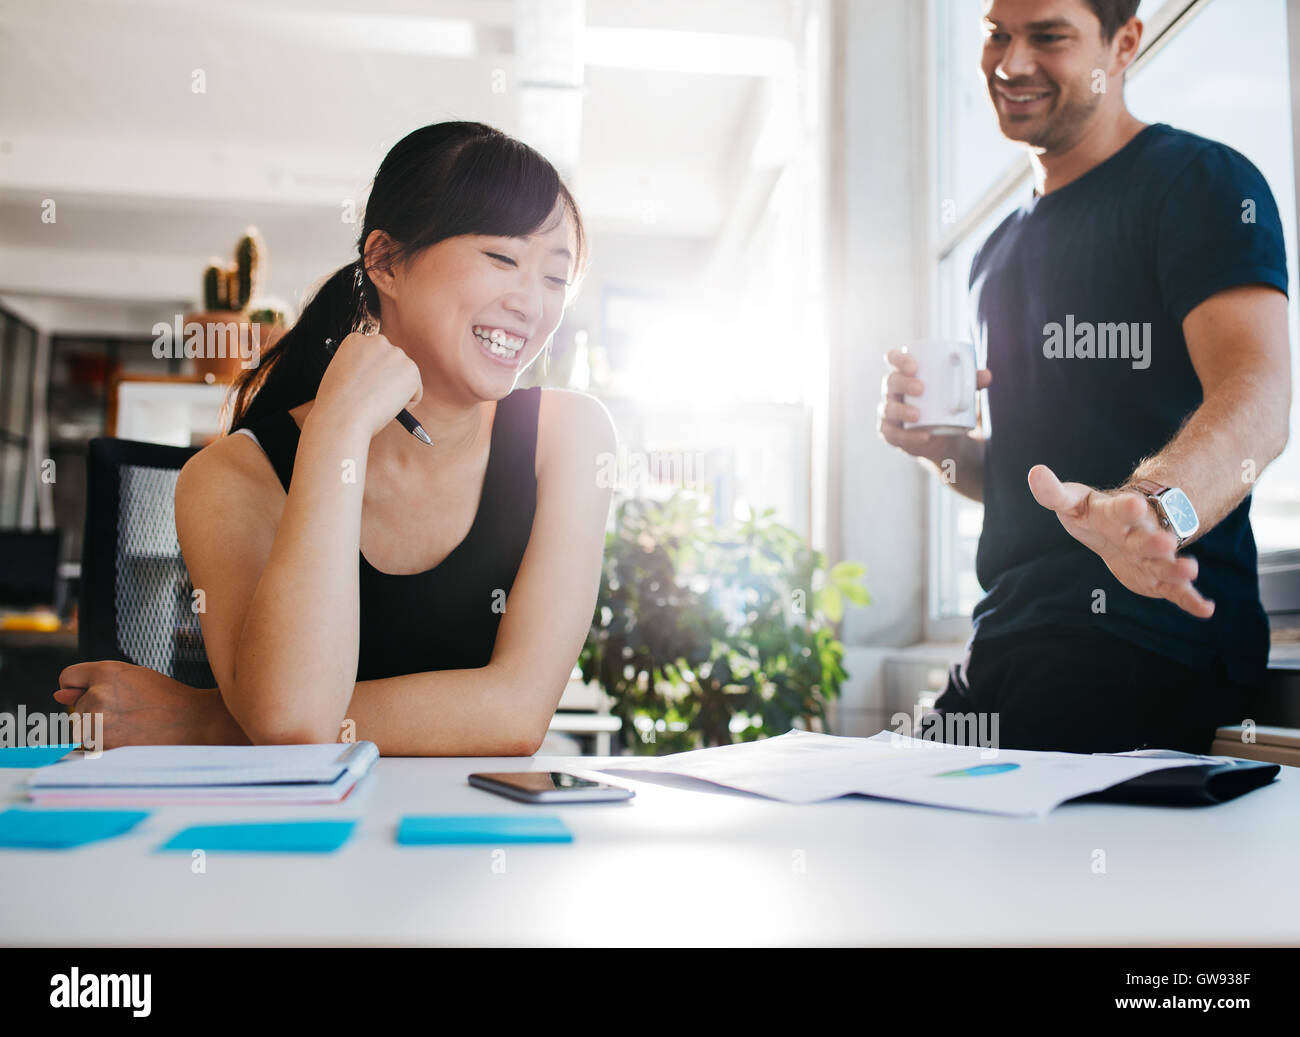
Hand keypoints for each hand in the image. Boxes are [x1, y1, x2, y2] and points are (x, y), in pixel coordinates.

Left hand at [53, 660, 243, 748]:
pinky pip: (92, 746)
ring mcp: (99, 722)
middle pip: (77, 708)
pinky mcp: (103, 745)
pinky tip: (131, 738)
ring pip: (83, 729)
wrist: (193, 722)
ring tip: (132, 725)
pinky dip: (107, 745)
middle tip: (130, 711)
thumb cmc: (165, 698)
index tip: (87, 693)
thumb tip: (57, 696)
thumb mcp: (132, 679)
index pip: (67, 677)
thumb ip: (92, 684)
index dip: (75, 686)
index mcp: (106, 672)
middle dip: (95, 711)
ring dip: (100, 730)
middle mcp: (98, 694)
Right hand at [311, 330, 422, 439]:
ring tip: (378, 404)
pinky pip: (415, 392)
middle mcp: (377, 341)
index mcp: (355, 340)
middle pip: (391, 362)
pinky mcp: (411, 370)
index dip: (370, 375)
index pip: (373, 354)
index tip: (367, 387)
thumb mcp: (339, 376)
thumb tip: (374, 380)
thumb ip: (357, 370)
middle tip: (377, 399)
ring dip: (396, 392)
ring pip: (403, 378)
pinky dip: (407, 404)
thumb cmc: (335, 405)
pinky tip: (388, 408)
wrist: (342, 417)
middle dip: (387, 380)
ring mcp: (396, 354)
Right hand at [877, 349, 991, 457]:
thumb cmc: (946, 403)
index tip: (914, 365)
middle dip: (903, 383)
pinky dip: (907, 436)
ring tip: (919, 415)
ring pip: (888, 408)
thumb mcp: (960, 390)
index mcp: (904, 373)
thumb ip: (972, 382)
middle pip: (890, 381)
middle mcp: (892, 390)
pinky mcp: (891, 433)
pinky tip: (923, 436)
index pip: (892, 359)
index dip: (898, 359)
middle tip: (921, 388)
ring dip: (902, 411)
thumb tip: (987, 375)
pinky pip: (893, 434)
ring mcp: (889, 412)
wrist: (944, 435)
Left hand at [1027, 465, 1213, 618]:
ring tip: (1191, 570)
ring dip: (1177, 568)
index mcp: (1116, 516)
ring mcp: (1151, 558)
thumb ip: (1053, 493)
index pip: (1119, 511)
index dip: (1125, 508)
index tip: (1133, 504)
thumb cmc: (1094, 515)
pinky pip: (1176, 591)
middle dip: (1155, 541)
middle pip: (1147, 540)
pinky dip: (1191, 600)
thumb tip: (1035, 472)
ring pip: (1166, 564)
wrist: (1122, 530)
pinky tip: (1206, 610)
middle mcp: (1139, 535)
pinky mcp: (1158, 580)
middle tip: (1165, 542)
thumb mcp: (1072, 504)